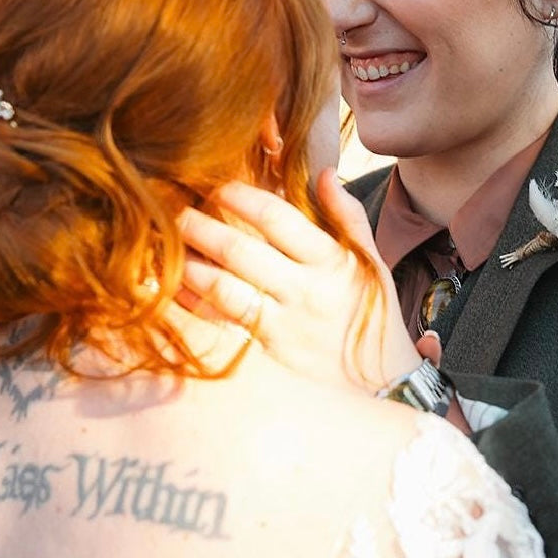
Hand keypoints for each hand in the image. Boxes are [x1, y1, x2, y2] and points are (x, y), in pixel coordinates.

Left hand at [177, 170, 425, 392]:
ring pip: (223, 290)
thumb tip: (324, 174)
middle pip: (241, 251)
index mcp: (331, 262)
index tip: (219, 187)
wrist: (387, 384)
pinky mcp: (268, 355)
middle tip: (178, 213)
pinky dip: (195, 306)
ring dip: (190, 266)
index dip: (241, 197)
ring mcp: (284, 326)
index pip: (278, 218)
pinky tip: (175, 291)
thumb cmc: (374, 316)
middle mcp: (305, 291)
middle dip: (202, 227)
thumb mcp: (372, 264)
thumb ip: (348, 217)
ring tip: (170, 249)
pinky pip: (222, 326)